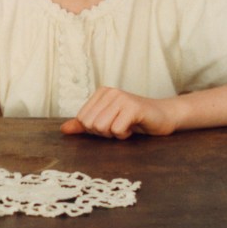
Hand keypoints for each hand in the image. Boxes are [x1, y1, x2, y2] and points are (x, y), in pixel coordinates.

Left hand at [61, 88, 178, 137]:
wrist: (163, 117)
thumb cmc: (134, 120)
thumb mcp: (106, 122)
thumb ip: (84, 125)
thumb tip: (63, 129)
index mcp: (101, 93)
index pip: (82, 119)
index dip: (95, 129)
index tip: (111, 124)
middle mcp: (110, 92)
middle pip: (90, 124)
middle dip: (104, 132)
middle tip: (119, 126)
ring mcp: (121, 98)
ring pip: (102, 127)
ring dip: (115, 134)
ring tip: (126, 126)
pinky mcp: (133, 107)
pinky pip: (117, 130)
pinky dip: (124, 135)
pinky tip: (133, 127)